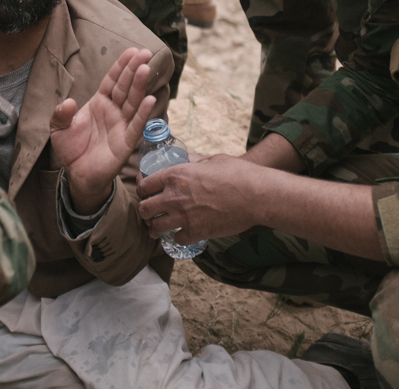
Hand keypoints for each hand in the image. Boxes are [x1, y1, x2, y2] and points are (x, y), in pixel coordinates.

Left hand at [51, 48, 155, 213]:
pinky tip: (150, 99)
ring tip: (146, 69)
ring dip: (140, 86)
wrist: (77, 174)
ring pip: (133, 102)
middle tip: (145, 53)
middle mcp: (114, 111)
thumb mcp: (58, 128)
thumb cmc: (71, 149)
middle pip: (126, 87)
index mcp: (100, 103)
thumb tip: (68, 102)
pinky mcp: (126, 142)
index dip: (121, 66)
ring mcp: (121, 125)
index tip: (132, 51)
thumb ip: (60, 113)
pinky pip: (136, 125)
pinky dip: (144, 113)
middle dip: (134, 69)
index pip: (112, 80)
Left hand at [136, 153, 261, 243]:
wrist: (256, 195)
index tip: (144, 193)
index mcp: (175, 175)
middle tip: (149, 213)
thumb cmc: (237, 173)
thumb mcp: (211, 159)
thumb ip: (193, 161)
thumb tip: (185, 160)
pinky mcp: (196, 232)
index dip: (141, 190)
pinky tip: (181, 234)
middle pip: (144, 208)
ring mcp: (184, 216)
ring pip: (155, 227)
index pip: (144, 185)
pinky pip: (176, 239)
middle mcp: (174, 197)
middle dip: (144, 211)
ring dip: (155, 228)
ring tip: (157, 228)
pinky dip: (177, 238)